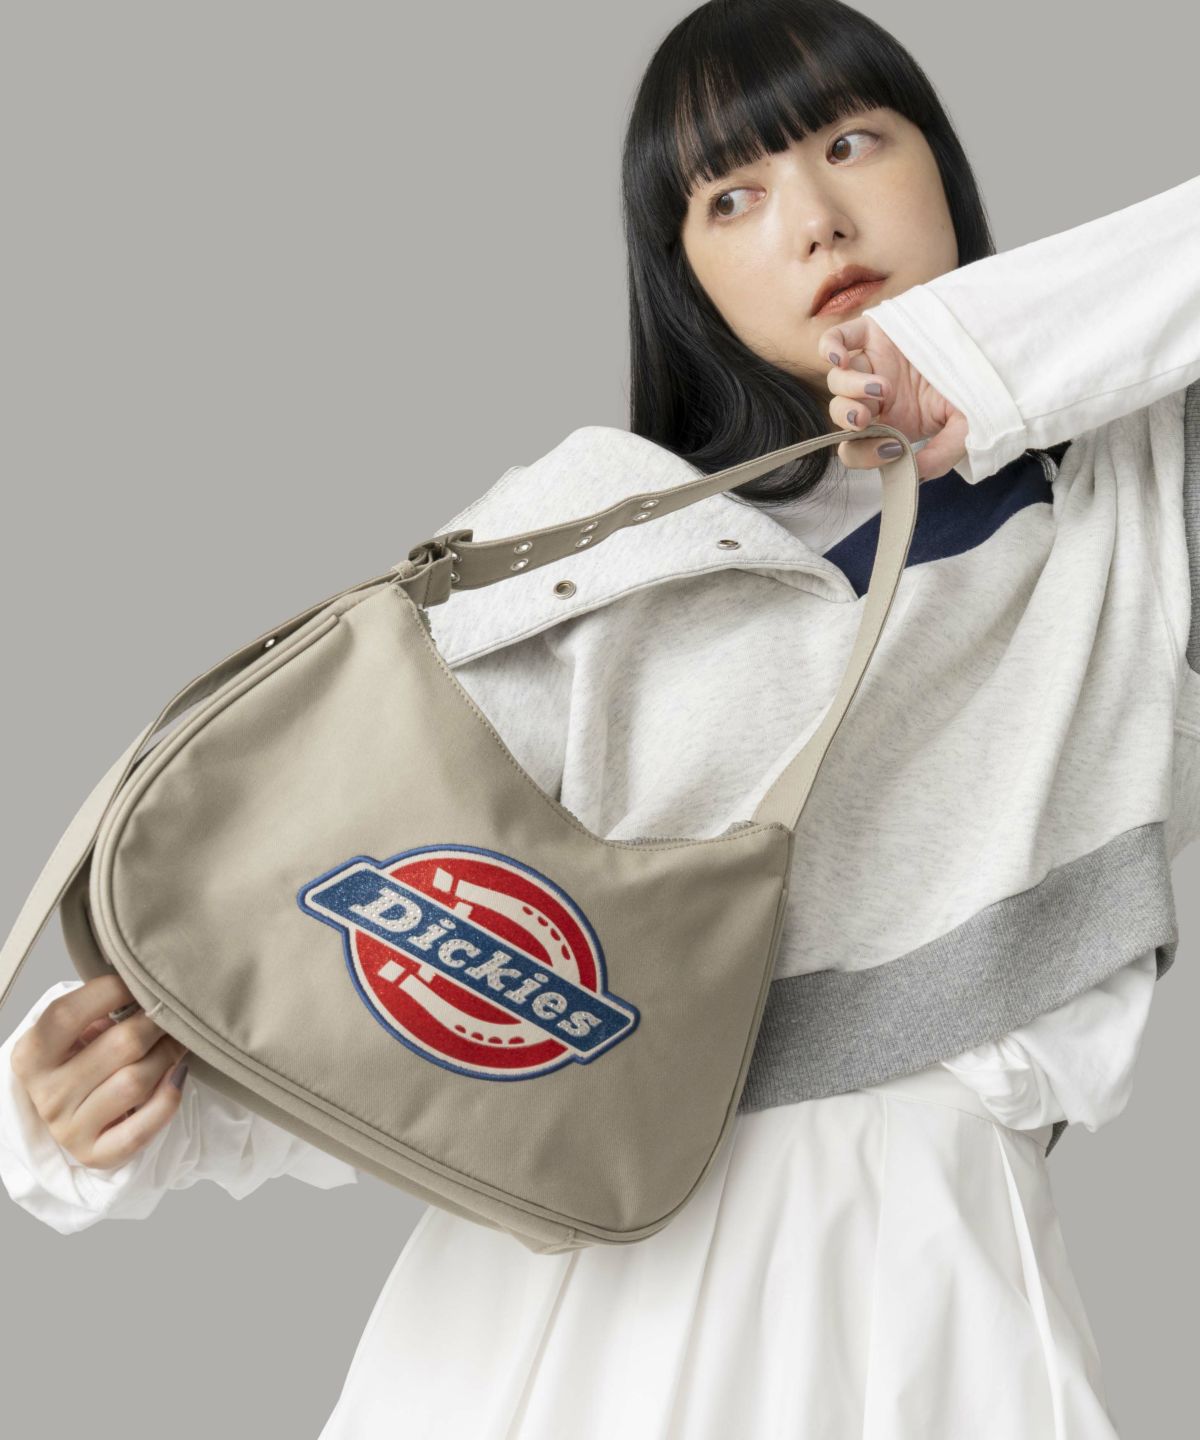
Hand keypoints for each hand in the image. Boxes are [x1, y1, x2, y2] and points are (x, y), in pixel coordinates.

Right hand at [9, 973, 189, 1168]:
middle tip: (170, 1014)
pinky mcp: (97, 1154)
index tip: (138, 984)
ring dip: (169, 1055)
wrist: (78, 1116)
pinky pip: (143, 1126)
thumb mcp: (74, 1034)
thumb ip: (95, 1010)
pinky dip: (168, 1098)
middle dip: (157, 1022)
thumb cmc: (82, 1062)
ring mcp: (70, 1129)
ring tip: (176, 1042)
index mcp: (31, 1056)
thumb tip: (140, 985)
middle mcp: (46, 1095)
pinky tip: (176, 1076)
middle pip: (121, 1045)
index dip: (112, 991)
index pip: (67, 1014)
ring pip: (137, 1081)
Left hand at [816, 314, 968, 481]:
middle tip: (866, 418)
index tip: (892, 449)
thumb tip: (914, 472)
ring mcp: (872, 363)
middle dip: (849, 418)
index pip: (855, 447)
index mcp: (891, 423)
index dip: (864, 454)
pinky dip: (831, 349)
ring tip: (882, 387)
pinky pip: (836, 338)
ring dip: (851, 388)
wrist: (987, 349)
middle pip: (841, 412)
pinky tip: (841, 359)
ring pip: (838, 380)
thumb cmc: (974, 391)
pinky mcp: (873, 334)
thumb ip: (940, 456)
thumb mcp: (964, 432)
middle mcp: (875, 396)